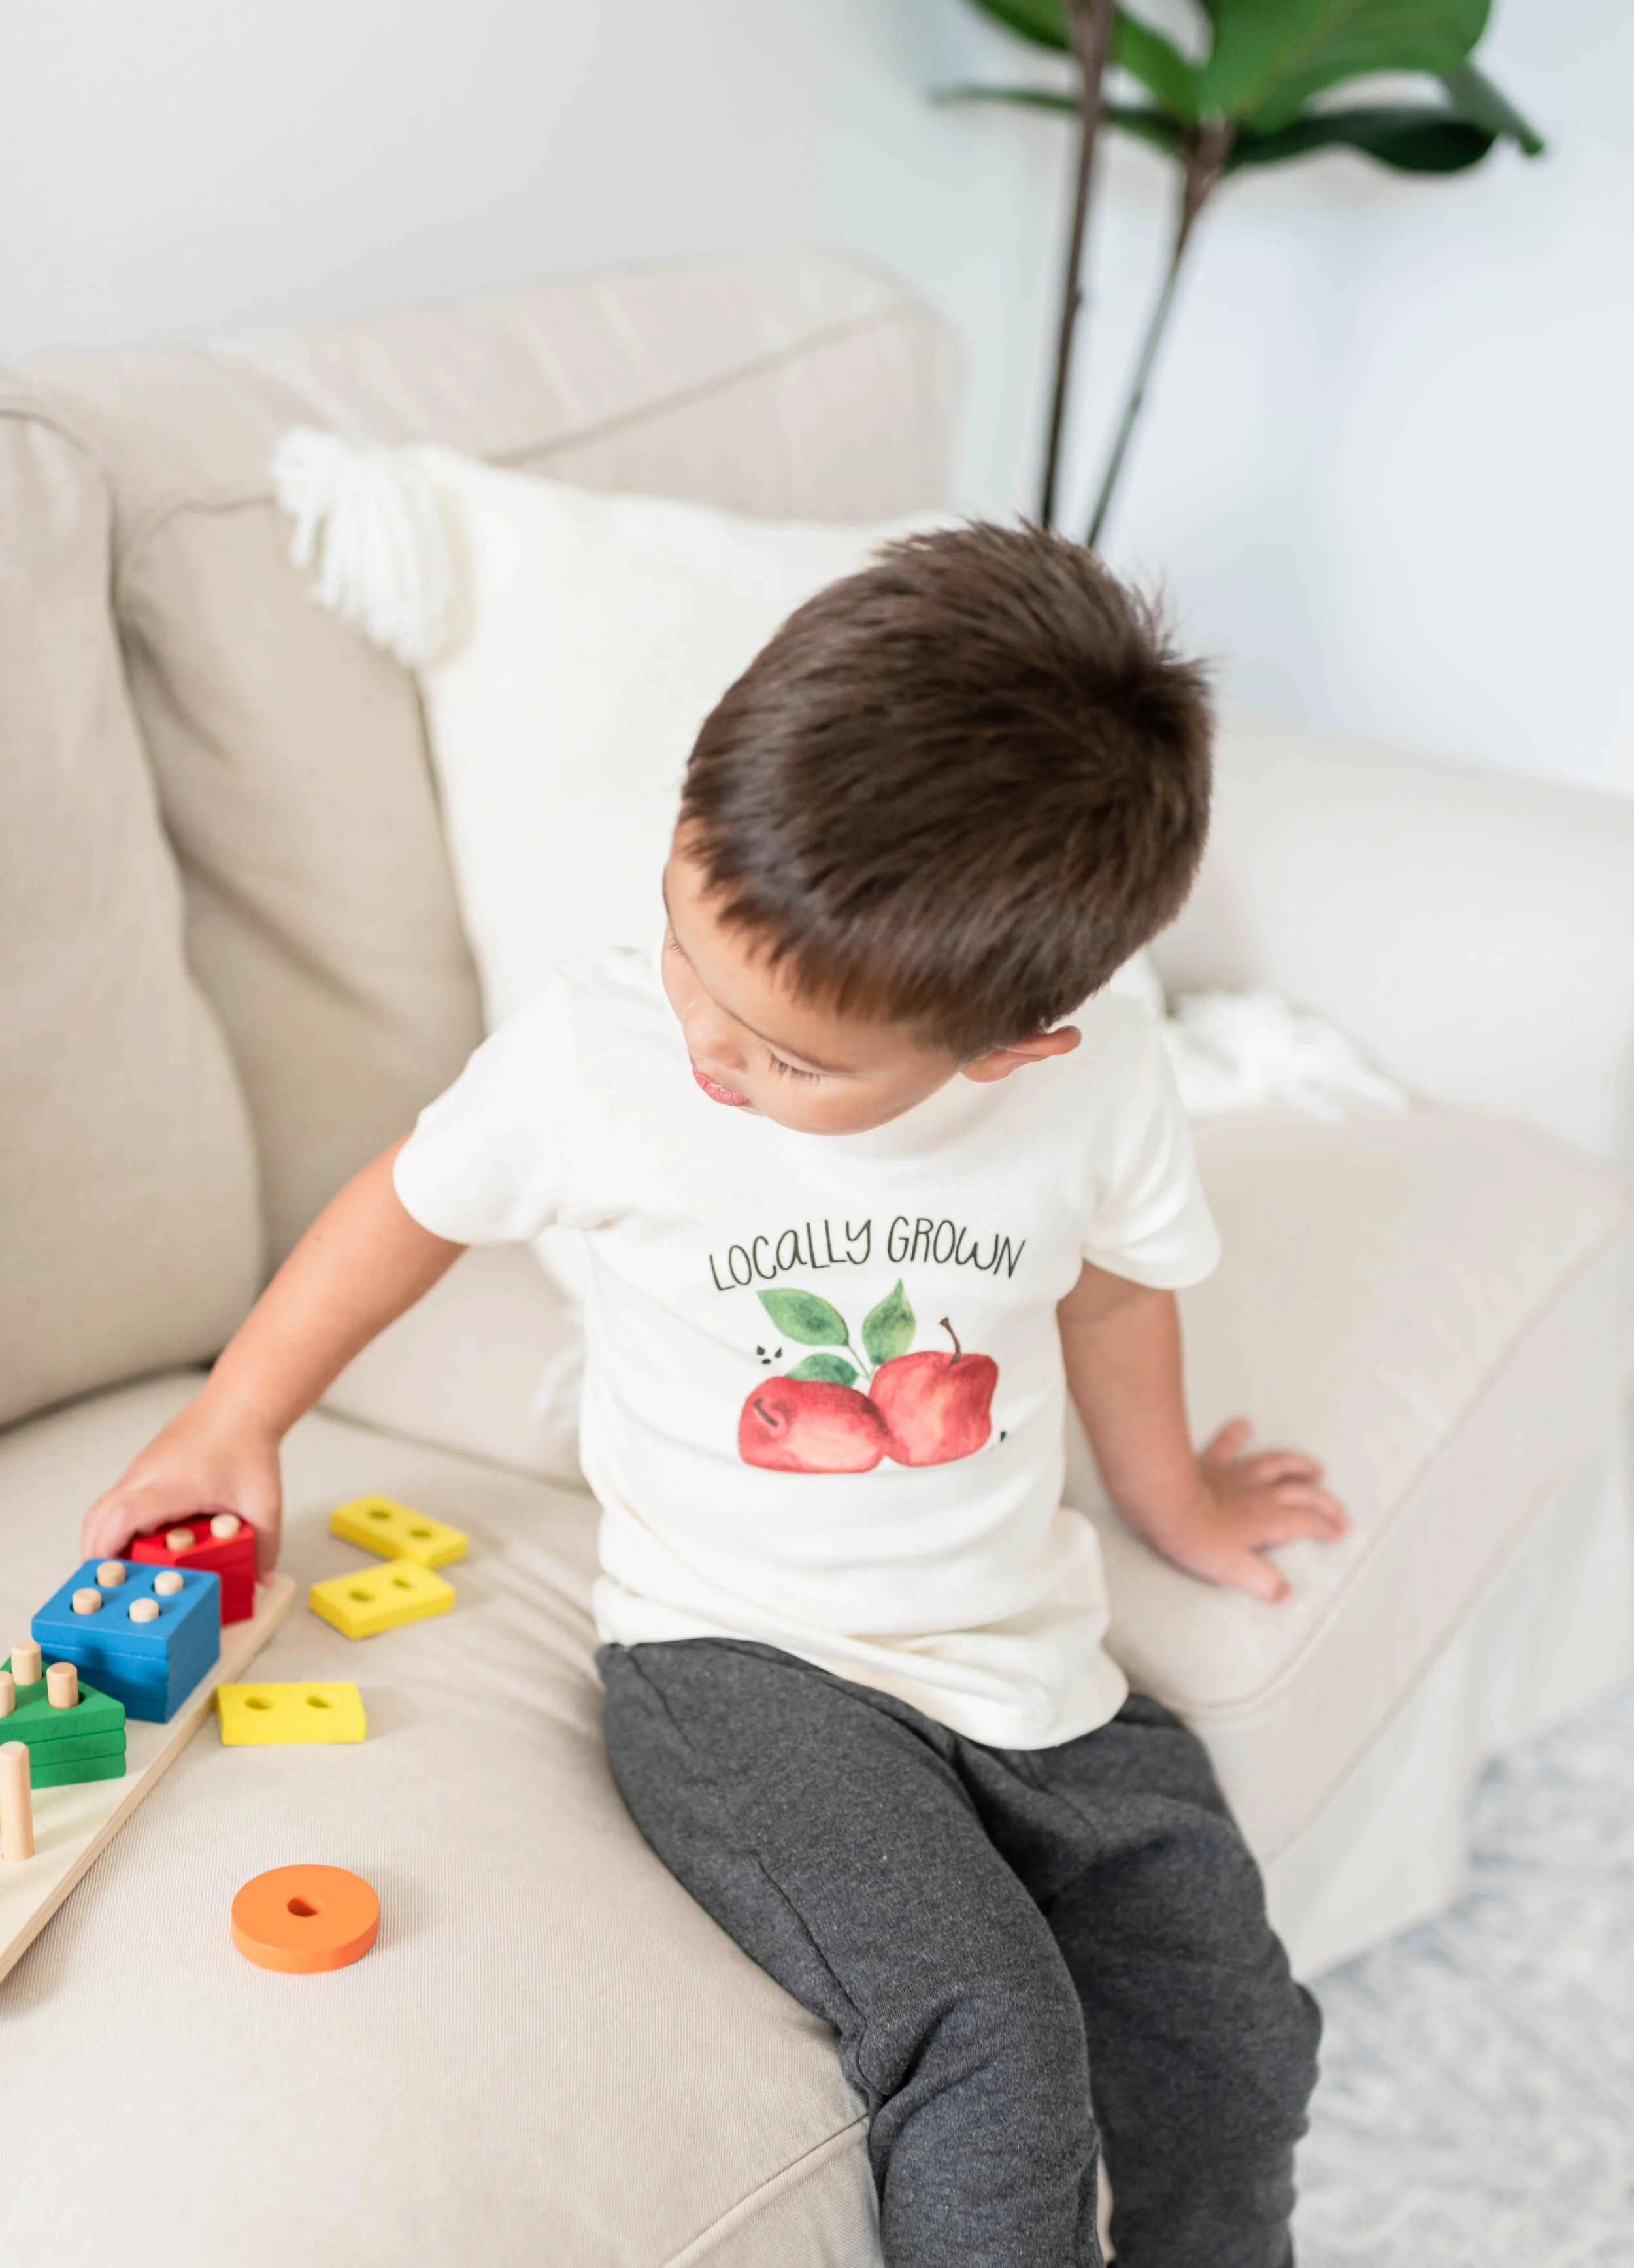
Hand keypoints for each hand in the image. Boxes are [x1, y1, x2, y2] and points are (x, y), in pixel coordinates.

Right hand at [81, 1396, 283, 1577]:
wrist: (240, 1404)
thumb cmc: (248, 1446)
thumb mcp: (264, 1502)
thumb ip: (266, 1545)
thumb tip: (262, 1580)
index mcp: (172, 1485)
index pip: (122, 1516)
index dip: (108, 1549)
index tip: (108, 1576)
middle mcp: (147, 1476)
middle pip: (99, 1517)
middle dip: (97, 1555)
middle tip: (111, 1585)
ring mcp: (141, 1470)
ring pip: (104, 1508)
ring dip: (105, 1539)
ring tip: (125, 1570)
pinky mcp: (143, 1468)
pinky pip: (118, 1500)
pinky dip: (117, 1524)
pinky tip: (141, 1544)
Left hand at [1144, 1419, 1348, 1603]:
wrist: (1167, 1506)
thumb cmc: (1198, 1541)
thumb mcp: (1233, 1570)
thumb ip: (1263, 1583)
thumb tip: (1287, 1596)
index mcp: (1268, 1521)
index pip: (1307, 1523)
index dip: (1326, 1528)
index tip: (1339, 1533)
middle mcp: (1261, 1495)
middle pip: (1303, 1494)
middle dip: (1325, 1503)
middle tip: (1340, 1513)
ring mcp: (1238, 1475)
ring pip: (1278, 1464)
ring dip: (1299, 1465)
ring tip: (1316, 1468)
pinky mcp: (1213, 1464)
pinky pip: (1228, 1444)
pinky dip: (1238, 1432)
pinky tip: (1245, 1423)